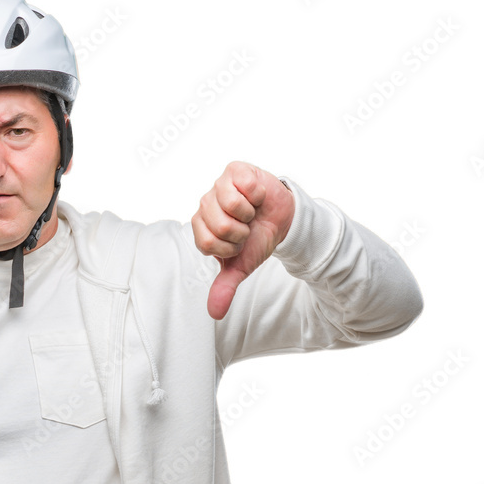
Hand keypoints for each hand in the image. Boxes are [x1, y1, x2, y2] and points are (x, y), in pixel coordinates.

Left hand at [192, 160, 294, 319]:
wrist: (282, 220)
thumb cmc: (257, 240)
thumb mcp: (241, 267)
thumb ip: (225, 287)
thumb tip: (215, 313)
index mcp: (201, 228)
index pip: (207, 242)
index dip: (230, 246)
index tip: (238, 243)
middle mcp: (205, 205)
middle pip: (219, 225)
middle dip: (241, 231)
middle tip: (246, 227)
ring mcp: (218, 186)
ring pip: (230, 204)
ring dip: (249, 212)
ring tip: (251, 211)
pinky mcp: (234, 170)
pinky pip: (244, 185)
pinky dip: (257, 194)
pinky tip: (257, 196)